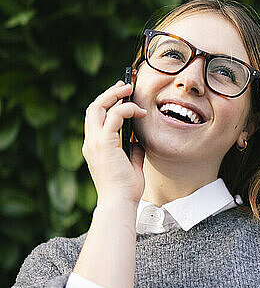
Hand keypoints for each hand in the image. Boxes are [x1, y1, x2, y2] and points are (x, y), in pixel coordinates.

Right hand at [81, 73, 147, 206]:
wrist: (120, 202)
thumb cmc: (126, 189)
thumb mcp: (132, 164)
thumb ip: (133, 150)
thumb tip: (140, 139)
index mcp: (94, 147)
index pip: (95, 118)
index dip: (107, 103)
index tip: (122, 96)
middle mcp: (91, 142)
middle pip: (93, 108)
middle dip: (109, 93)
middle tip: (126, 86)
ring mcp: (95, 142)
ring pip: (98, 107)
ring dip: (115, 95)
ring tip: (130, 90)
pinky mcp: (104, 143)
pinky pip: (114, 116)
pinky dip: (126, 109)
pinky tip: (139, 112)